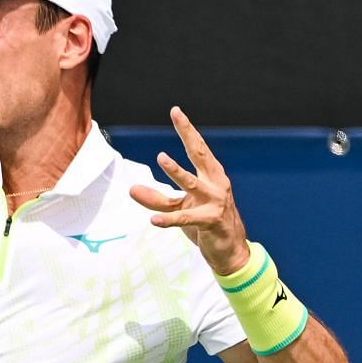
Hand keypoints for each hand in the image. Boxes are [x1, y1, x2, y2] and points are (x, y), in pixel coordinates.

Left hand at [128, 106, 251, 275]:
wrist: (230, 251)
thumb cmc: (205, 223)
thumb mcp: (179, 208)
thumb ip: (156, 198)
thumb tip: (132, 188)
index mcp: (211, 176)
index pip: (198, 148)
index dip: (188, 130)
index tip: (176, 111)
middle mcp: (216, 184)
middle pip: (200, 154)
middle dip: (189, 133)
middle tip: (177, 115)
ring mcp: (215, 201)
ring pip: (192, 183)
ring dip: (177, 171)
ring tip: (162, 157)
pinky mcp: (211, 221)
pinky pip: (186, 218)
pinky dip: (169, 219)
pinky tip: (153, 220)